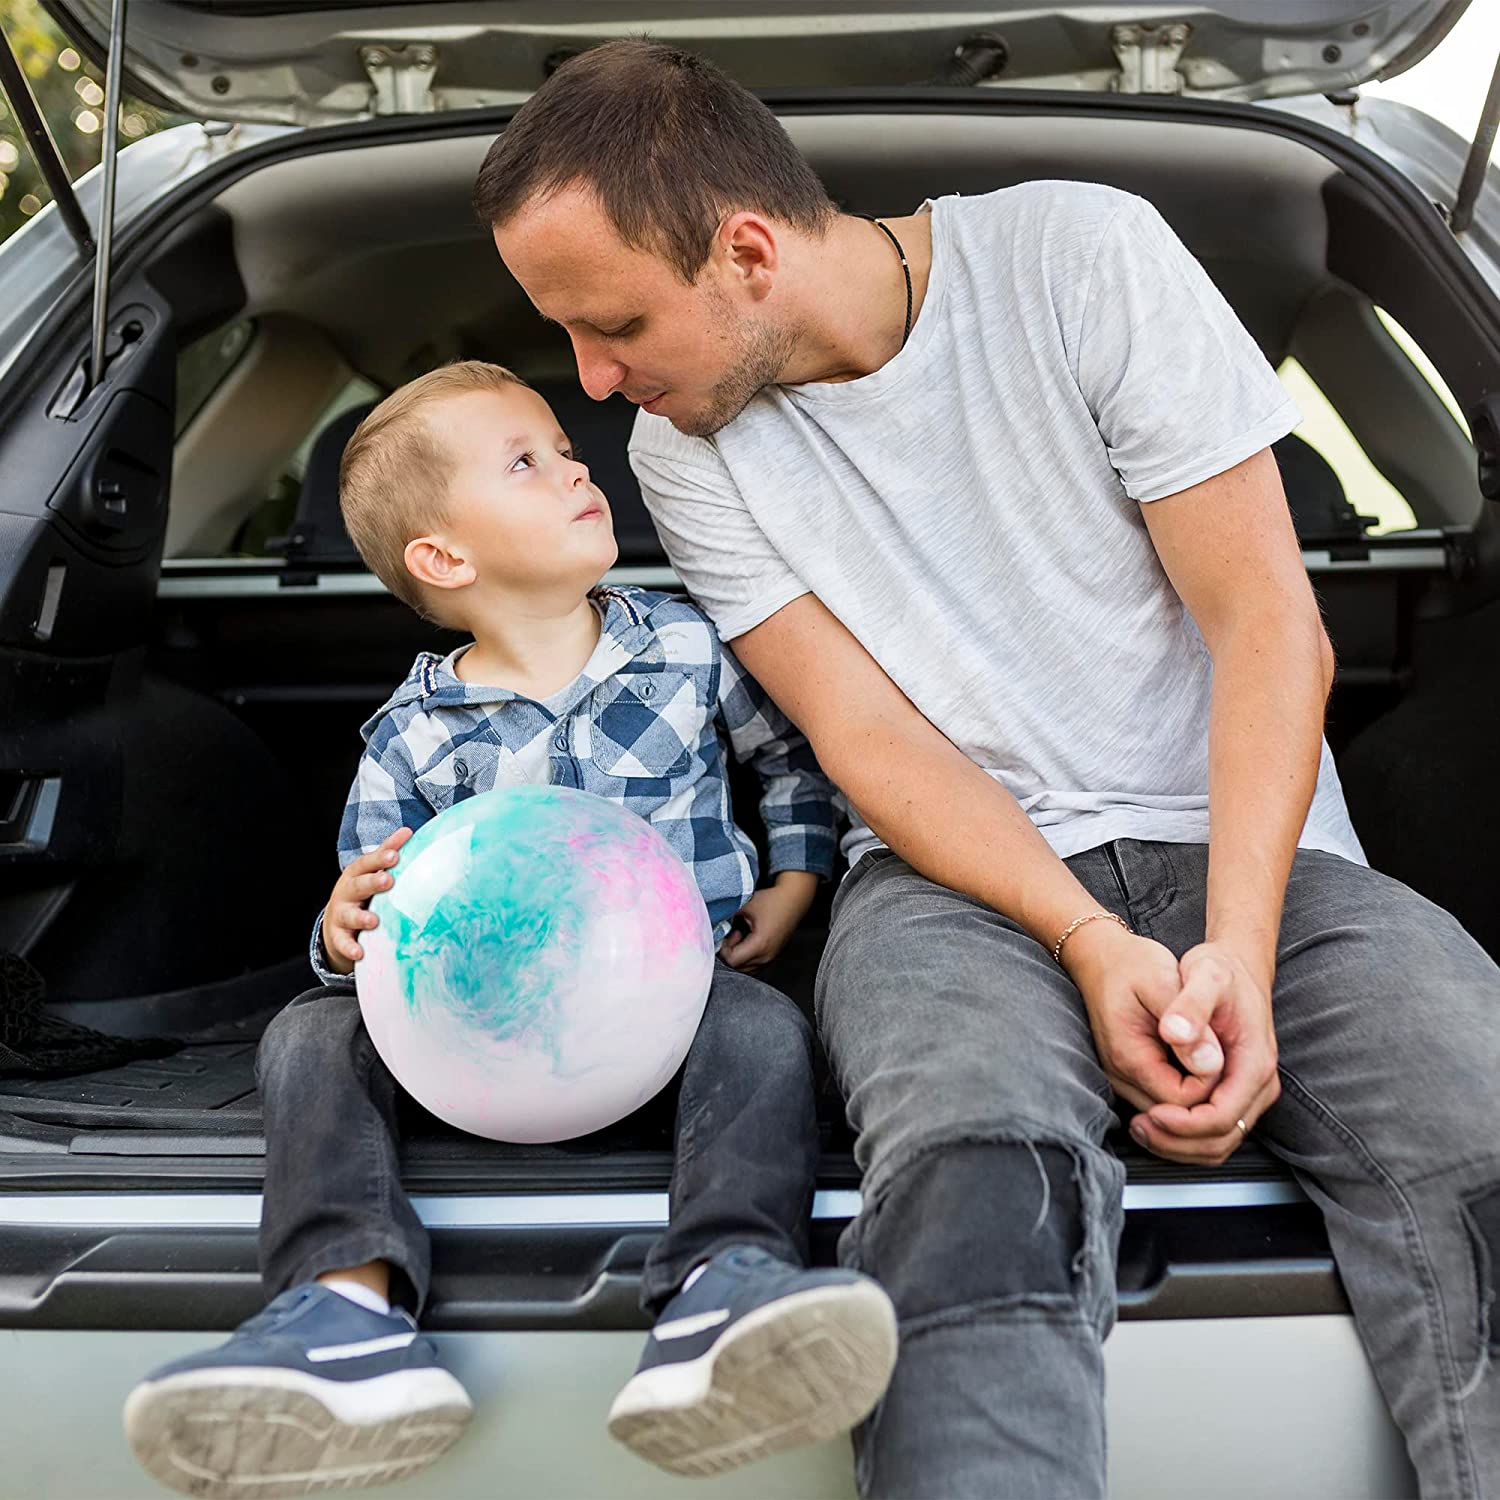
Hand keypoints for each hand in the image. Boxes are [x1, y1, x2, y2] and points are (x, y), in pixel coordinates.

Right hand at [319, 828, 413, 974]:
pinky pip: (344, 943)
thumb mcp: (372, 871)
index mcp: (357, 873)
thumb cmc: (363, 891)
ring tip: (374, 921)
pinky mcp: (339, 937)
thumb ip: (388, 852)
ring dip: (361, 917)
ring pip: (349, 915)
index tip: (395, 854)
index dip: (381, 858)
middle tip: (388, 880)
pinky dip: (350, 948)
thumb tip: (408, 830)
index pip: (367, 862)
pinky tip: (360, 953)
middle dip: (372, 883)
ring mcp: (341, 914)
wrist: (337, 922)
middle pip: (358, 885)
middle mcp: (347, 892)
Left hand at [719, 870, 818, 973]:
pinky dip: (746, 957)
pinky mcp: (773, 957)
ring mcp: (771, 958)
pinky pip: (754, 966)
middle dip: (730, 952)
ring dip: (738, 956)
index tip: (728, 933)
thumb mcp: (745, 905)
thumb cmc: (771, 901)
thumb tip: (712, 925)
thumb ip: (727, 916)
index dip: (724, 948)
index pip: (732, 960)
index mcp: (760, 944)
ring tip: (740, 937)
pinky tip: (747, 941)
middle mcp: (767, 956)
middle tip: (732, 934)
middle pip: (737, 967)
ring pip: (745, 969)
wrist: (794, 899)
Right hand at [1061, 920, 1227, 1117]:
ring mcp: (1121, 1080)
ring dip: (1198, 1096)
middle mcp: (1120, 1077)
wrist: (1100, 957)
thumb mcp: (1163, 980)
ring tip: (1209, 1058)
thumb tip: (1212, 1062)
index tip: (1218, 1046)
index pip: (1184, 1100)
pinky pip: (1163, 1102)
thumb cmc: (1132, 964)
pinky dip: (1186, 1092)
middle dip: (1207, 1095)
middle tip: (1220, 1055)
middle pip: (1178, 1117)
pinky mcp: (1127, 1077)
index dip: (1211, 1081)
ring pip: (1171, 1115)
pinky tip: (1195, 1064)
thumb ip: (1189, 1019)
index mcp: (1130, 1057)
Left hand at [1132, 941, 1280, 1165]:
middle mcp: (1259, 1085)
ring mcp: (1249, 1093)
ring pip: (1217, 1142)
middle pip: (1220, 1139)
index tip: (1151, 1113)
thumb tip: (1176, 1034)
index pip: (1222, 1118)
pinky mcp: (1234, 1093)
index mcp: (1254, 1063)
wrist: (1236, 968)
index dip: (1184, 1124)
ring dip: (1178, 1144)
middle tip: (1139, 1127)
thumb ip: (1191, 1005)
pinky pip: (1212, 1130)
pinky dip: (1183, 1135)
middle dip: (1177, 1142)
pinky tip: (1152, 1119)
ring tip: (1140, 1127)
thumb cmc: (1220, 970)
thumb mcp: (1205, 975)